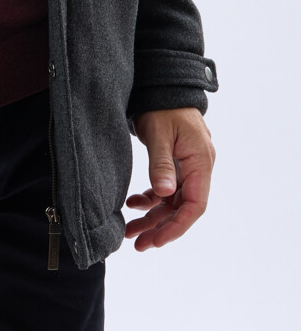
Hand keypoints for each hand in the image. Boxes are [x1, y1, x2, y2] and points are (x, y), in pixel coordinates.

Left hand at [124, 107, 215, 250]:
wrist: (162, 86)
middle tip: (138, 244)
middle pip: (182, 208)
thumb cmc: (162, 107)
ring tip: (130, 231)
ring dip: (152, 216)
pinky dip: (150, 199)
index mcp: (200, 162)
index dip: (178, 226)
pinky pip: (166, 190)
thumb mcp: (159, 134)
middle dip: (160, 228)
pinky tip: (133, 204)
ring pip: (172, 201)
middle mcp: (198, 168)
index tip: (157, 240)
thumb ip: (161, 164)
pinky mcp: (176, 164)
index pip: (195, 205)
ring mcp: (187, 167)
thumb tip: (164, 194)